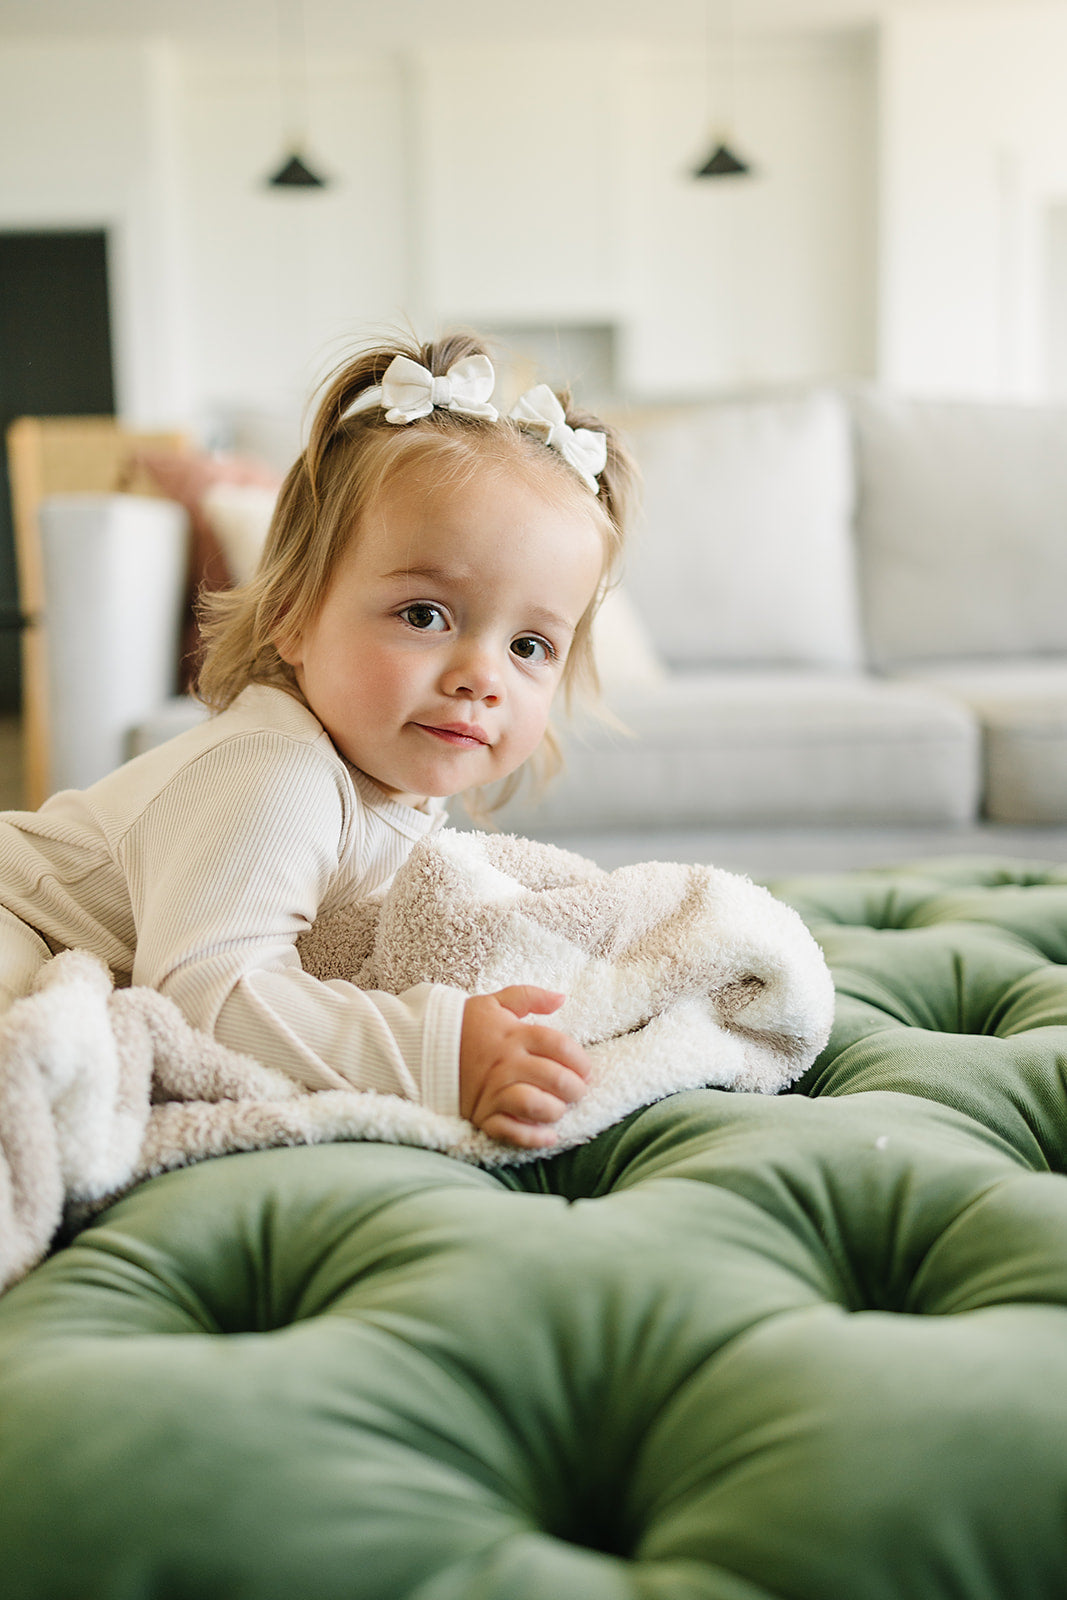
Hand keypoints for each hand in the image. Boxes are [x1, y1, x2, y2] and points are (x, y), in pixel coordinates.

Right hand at [460, 986, 590, 1148]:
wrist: (422, 1049)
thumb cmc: (464, 1026)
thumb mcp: (494, 1003)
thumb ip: (529, 996)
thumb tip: (562, 997)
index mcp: (513, 1035)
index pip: (560, 1046)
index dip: (580, 1060)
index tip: (585, 1069)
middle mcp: (506, 1064)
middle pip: (555, 1078)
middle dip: (575, 1088)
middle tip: (577, 1091)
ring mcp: (493, 1091)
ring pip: (536, 1105)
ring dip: (556, 1110)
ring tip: (559, 1108)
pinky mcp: (481, 1114)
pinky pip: (511, 1131)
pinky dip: (533, 1137)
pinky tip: (549, 1136)